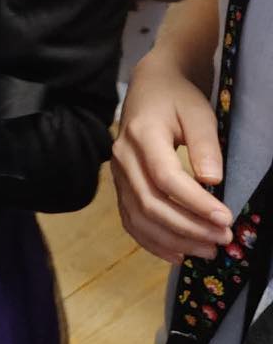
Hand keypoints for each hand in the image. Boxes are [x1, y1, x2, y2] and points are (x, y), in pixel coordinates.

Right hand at [113, 51, 233, 260]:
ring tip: (208, 250)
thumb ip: (205, 144)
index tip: (225, 218)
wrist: (150, 89)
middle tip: (222, 239)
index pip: (165, 177)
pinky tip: (178, 254)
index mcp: (141, 134)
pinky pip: (131, 221)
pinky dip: (153, 242)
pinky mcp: (120, 186)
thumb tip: (212, 181)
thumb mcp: (198, 112)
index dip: (195, 202)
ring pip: (138, 217)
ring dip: (174, 241)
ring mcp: (118, 174)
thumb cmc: (178, 99)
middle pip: (150, 202)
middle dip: (188, 227)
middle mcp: (123, 157)